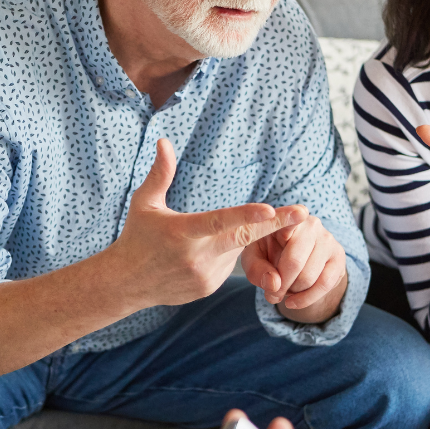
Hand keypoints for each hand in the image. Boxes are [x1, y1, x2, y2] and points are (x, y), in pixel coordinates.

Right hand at [109, 139, 306, 307]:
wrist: (126, 283)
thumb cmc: (136, 237)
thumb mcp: (144, 203)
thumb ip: (160, 173)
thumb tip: (164, 141)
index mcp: (182, 232)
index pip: (219, 221)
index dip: (246, 216)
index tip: (270, 209)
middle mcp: (197, 256)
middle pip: (244, 238)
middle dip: (276, 224)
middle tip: (303, 212)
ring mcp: (205, 275)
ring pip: (236, 249)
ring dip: (233, 237)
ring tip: (198, 238)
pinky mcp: (209, 287)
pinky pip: (228, 265)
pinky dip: (223, 253)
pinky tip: (199, 254)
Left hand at [241, 214, 348, 321]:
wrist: (293, 260)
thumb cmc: (268, 254)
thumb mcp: (254, 259)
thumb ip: (256, 269)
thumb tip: (274, 284)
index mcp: (287, 217)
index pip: (287, 222)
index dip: (285, 230)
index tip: (283, 237)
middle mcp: (311, 224)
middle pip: (295, 261)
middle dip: (280, 285)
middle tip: (271, 295)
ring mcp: (328, 240)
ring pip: (309, 276)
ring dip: (292, 292)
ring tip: (283, 292)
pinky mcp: (339, 257)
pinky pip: (325, 284)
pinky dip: (307, 298)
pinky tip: (293, 302)